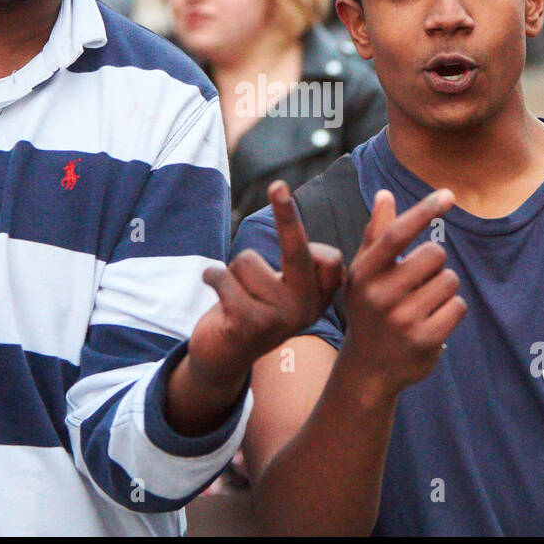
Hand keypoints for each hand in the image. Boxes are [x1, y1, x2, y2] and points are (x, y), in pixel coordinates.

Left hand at [188, 181, 343, 390]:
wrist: (225, 359)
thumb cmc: (257, 311)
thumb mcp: (289, 292)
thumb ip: (308, 269)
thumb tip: (332, 257)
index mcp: (320, 298)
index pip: (327, 257)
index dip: (299, 230)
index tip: (282, 192)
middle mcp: (305, 309)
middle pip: (297, 250)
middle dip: (287, 214)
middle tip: (277, 184)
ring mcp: (277, 319)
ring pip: (246, 260)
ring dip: (233, 271)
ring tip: (236, 295)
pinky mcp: (246, 325)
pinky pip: (222, 277)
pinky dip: (211, 277)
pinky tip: (216, 295)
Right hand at [336, 188, 465, 396]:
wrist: (368, 368)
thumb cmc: (369, 309)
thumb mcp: (365, 273)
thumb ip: (376, 234)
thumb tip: (385, 195)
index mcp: (363, 273)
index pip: (396, 234)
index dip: (424, 212)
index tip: (448, 195)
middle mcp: (379, 295)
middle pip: (434, 255)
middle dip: (435, 264)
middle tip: (420, 280)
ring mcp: (401, 320)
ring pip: (450, 281)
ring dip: (444, 288)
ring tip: (424, 303)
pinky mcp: (424, 340)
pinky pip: (458, 307)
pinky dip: (452, 310)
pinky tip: (434, 320)